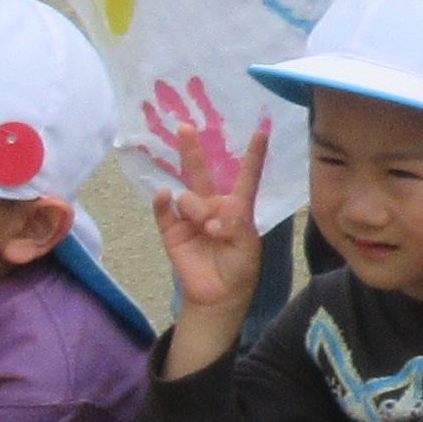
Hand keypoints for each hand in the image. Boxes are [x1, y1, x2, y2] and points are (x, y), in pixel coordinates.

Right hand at [148, 116, 274, 321]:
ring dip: (197, 210)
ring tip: (208, 231)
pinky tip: (163, 196)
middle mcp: (212, 206)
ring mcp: (189, 216)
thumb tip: (213, 218)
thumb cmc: (239, 268)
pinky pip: (163, 210)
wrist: (217, 294)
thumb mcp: (247, 247)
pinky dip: (162, 203)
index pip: (246, 177)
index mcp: (237, 208)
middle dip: (193, 150)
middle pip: (202, 173)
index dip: (253, 155)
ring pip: (188, 197)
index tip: (260, 131)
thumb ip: (235, 227)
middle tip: (185, 127)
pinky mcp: (171, 229)